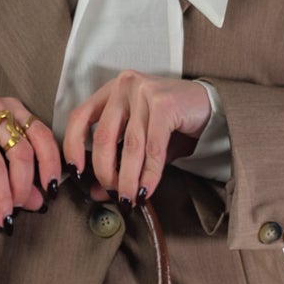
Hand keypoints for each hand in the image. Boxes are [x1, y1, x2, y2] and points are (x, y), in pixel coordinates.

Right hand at [0, 95, 63, 227]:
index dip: (51, 165)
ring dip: (2, 197)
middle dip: (23, 187)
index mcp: (11, 107)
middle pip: (21, 152)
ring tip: (3, 219)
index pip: (42, 136)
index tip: (51, 191)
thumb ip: (16, 175)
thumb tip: (39, 202)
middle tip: (19, 210)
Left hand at [61, 71, 212, 203]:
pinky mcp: (165, 103)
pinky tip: (147, 189)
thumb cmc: (173, 122)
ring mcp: (144, 91)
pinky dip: (149, 173)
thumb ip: (118, 162)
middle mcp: (124, 85)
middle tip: (113, 194)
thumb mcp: (140, 141)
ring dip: (128, 179)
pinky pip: (153, 148)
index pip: (80, 117)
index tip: (75, 171)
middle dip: (105, 172)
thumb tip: (96, 192)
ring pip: (129, 145)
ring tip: (129, 199)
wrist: (211, 106)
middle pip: (102, 136)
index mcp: (112, 90)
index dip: (72, 146)